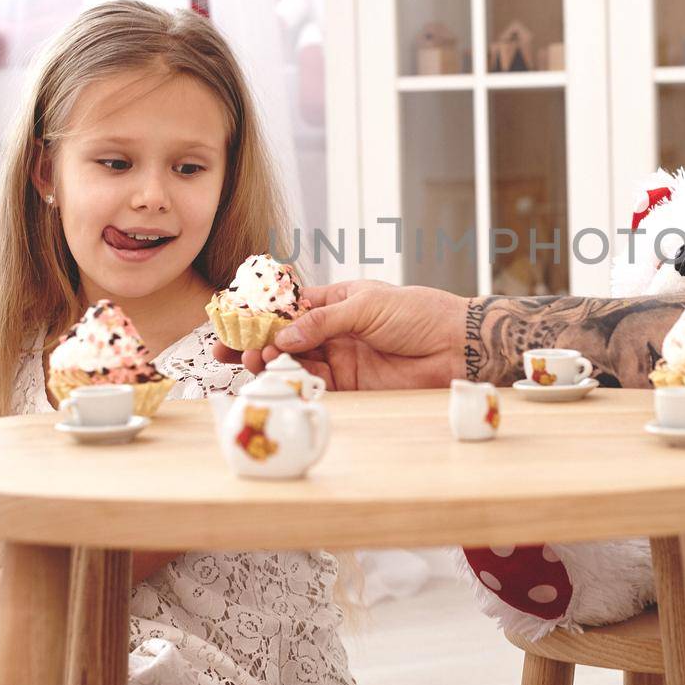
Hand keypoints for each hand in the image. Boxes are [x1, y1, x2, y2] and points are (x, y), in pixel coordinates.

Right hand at [216, 280, 465, 390]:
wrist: (454, 346)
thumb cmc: (420, 313)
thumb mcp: (367, 304)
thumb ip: (324, 321)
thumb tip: (285, 334)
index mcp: (337, 300)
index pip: (290, 305)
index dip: (261, 312)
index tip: (234, 317)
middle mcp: (334, 330)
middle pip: (285, 336)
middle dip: (255, 341)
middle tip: (230, 347)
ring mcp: (340, 357)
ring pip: (294, 361)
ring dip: (271, 361)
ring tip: (254, 359)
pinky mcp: (351, 384)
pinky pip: (314, 383)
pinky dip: (295, 380)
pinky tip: (279, 375)